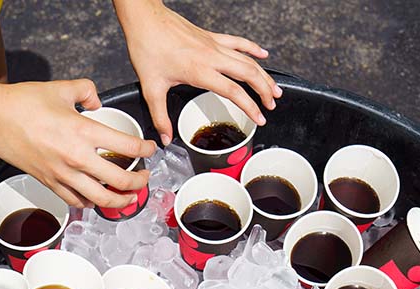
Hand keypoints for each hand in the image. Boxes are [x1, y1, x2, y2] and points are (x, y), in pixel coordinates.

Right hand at [0, 79, 156, 209]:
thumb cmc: (23, 103)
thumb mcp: (62, 88)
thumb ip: (87, 91)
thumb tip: (97, 102)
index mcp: (84, 132)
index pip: (128, 147)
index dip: (146, 150)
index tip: (150, 149)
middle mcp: (76, 158)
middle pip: (120, 181)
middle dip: (140, 182)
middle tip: (145, 177)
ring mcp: (62, 174)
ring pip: (101, 199)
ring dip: (121, 201)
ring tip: (129, 197)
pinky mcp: (49, 183)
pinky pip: (76, 201)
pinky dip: (91, 203)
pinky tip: (96, 198)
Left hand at [115, 1, 281, 144]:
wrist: (145, 19)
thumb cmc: (147, 48)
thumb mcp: (151, 88)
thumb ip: (160, 117)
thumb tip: (166, 138)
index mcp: (200, 71)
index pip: (234, 91)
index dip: (250, 106)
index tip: (260, 118)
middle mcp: (211, 57)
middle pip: (249, 74)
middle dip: (265, 91)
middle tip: (272, 105)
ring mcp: (213, 45)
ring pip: (247, 59)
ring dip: (263, 74)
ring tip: (274, 88)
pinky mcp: (211, 37)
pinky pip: (238, 43)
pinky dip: (253, 49)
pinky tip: (263, 54)